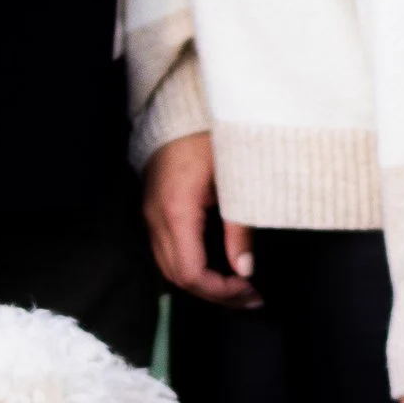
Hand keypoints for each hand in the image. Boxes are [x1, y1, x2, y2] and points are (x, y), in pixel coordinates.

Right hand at [143, 131, 260, 308]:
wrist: (184, 105)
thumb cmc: (212, 134)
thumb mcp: (235, 178)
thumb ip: (239, 226)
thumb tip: (245, 269)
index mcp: (176, 210)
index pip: (190, 272)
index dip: (219, 291)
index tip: (249, 290)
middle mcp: (156, 216)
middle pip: (177, 276)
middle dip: (214, 294)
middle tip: (251, 297)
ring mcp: (152, 213)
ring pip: (169, 267)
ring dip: (203, 283)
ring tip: (239, 287)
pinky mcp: (156, 209)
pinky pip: (168, 251)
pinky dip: (192, 267)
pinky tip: (218, 266)